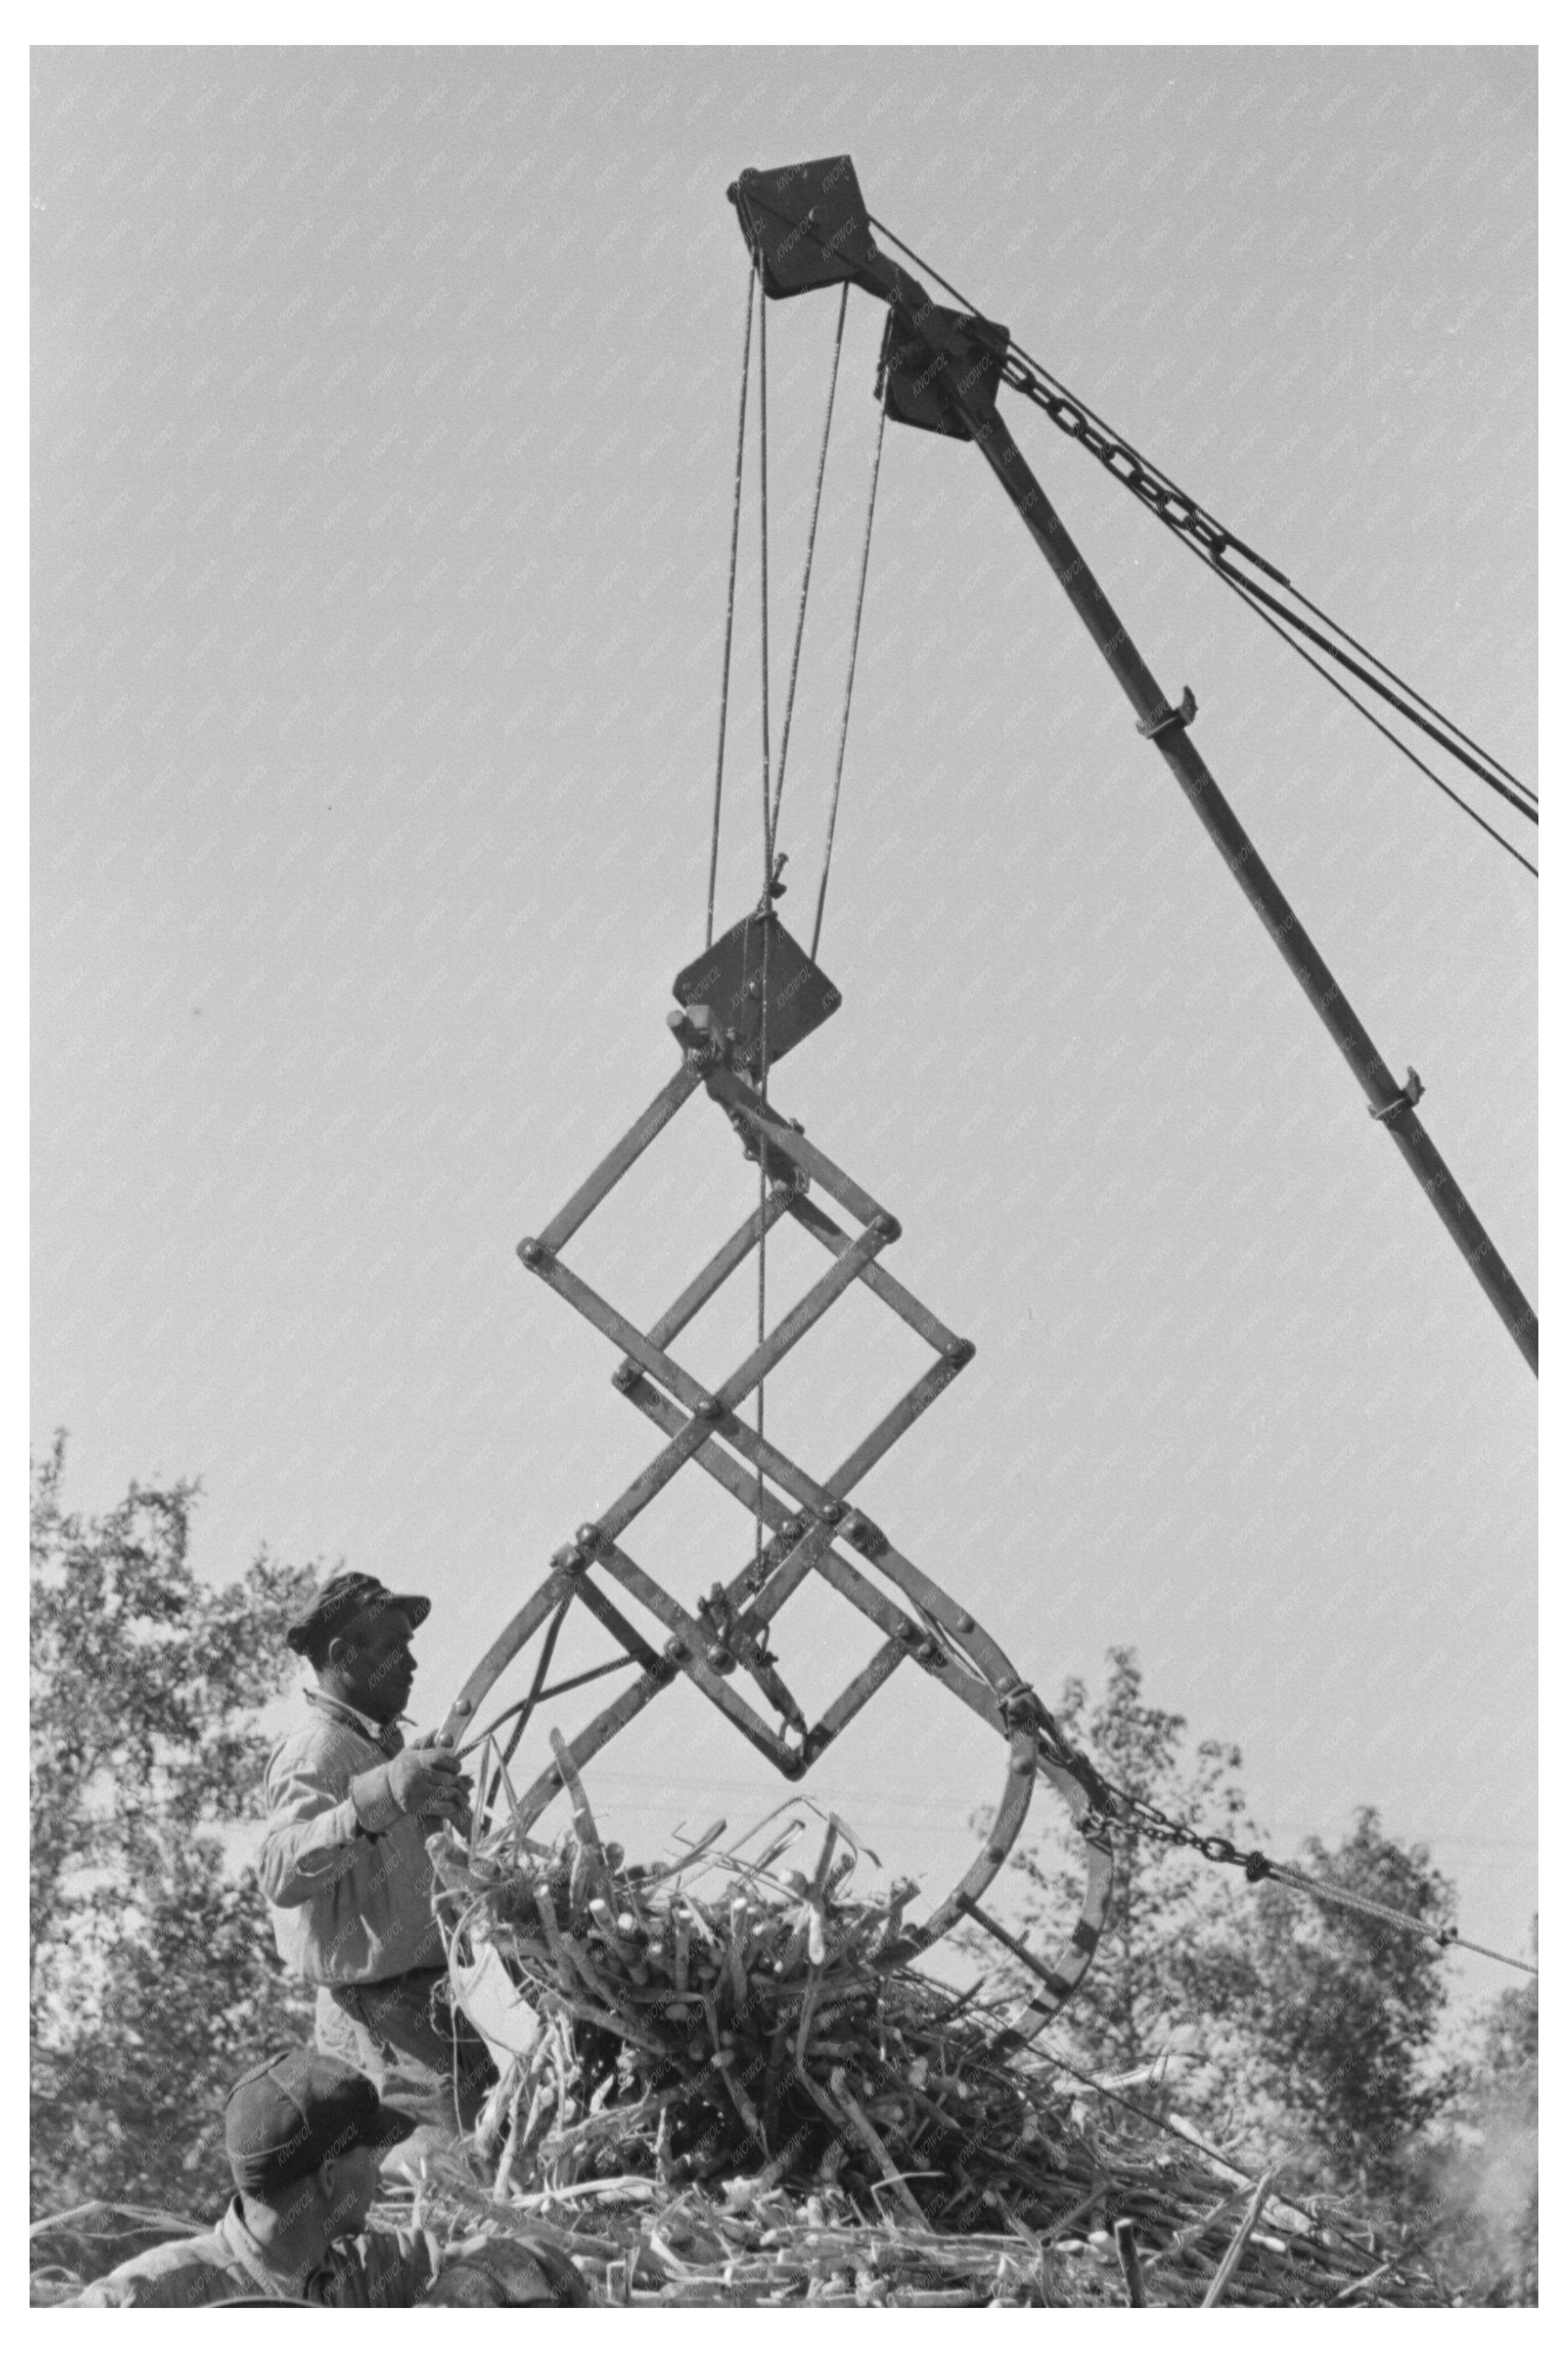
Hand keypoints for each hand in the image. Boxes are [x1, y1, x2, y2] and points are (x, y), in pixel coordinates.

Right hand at [353, 1744, 472, 1831]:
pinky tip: (457, 1806)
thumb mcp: (409, 1751)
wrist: (386, 1790)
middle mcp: (417, 1776)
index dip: (453, 1764)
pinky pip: (442, 1808)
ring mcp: (418, 1793)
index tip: (457, 1768)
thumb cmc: (402, 1768)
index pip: (441, 1759)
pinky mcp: (419, 1807)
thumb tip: (438, 1729)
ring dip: (460, 1796)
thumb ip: (424, 1741)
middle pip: (447, 1778)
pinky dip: (453, 1808)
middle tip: (465, 1784)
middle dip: (459, 1782)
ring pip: (447, 1793)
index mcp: (416, 1760)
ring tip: (465, 1796)